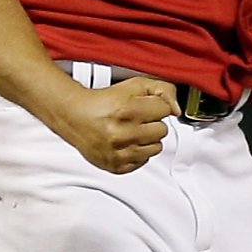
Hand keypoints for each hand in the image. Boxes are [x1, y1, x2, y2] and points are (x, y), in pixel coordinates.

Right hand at [59, 76, 177, 173]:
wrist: (75, 117)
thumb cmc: (104, 101)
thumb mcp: (134, 85)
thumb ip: (162, 90)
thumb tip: (176, 110)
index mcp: (129, 110)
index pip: (166, 111)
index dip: (156, 106)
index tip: (145, 106)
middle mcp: (124, 133)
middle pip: (162, 130)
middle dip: (152, 123)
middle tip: (137, 118)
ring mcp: (120, 152)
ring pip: (156, 148)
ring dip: (147, 138)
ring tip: (132, 130)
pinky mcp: (117, 166)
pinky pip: (143, 161)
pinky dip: (137, 152)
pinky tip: (127, 142)